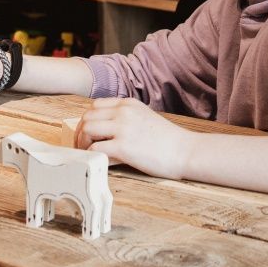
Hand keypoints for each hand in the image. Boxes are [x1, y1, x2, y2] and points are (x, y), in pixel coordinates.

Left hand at [74, 97, 191, 179]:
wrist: (186, 151)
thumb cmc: (169, 140)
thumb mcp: (145, 118)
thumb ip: (126, 119)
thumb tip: (107, 132)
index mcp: (128, 104)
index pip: (96, 106)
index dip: (87, 120)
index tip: (87, 133)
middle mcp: (123, 112)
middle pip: (87, 116)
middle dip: (81, 132)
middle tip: (82, 146)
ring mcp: (123, 128)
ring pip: (87, 129)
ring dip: (83, 143)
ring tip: (88, 154)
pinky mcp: (123, 147)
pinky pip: (95, 149)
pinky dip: (92, 156)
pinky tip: (98, 162)